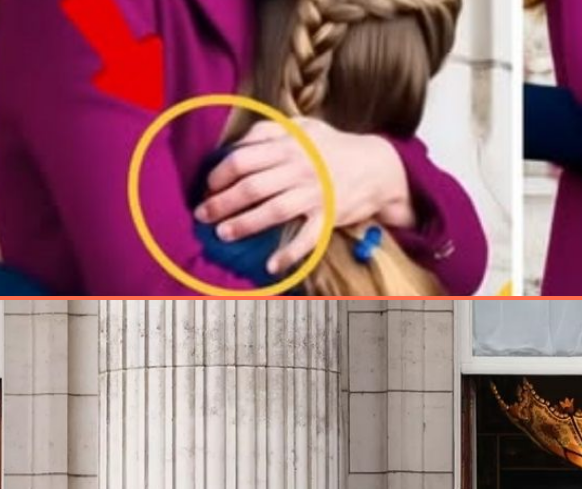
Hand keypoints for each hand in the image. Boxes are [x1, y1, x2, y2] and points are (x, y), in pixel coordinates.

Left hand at [195, 117, 413, 274]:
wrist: (378, 167)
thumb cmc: (336, 147)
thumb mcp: (304, 128)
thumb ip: (270, 131)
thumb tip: (238, 143)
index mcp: (289, 146)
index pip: (243, 160)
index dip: (219, 174)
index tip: (209, 186)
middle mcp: (299, 169)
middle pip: (250, 188)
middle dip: (221, 203)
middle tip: (203, 215)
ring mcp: (314, 194)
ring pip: (271, 211)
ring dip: (244, 225)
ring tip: (224, 234)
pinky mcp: (329, 216)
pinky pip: (306, 238)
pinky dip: (289, 254)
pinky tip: (271, 266)